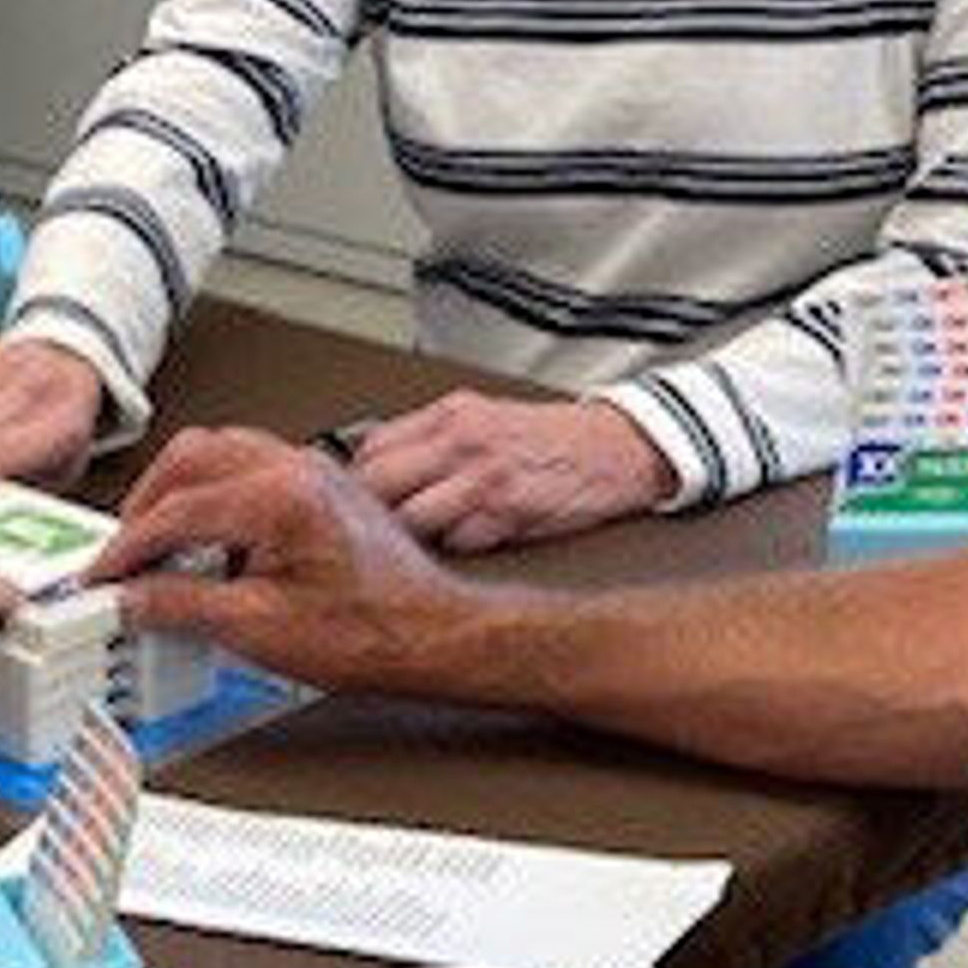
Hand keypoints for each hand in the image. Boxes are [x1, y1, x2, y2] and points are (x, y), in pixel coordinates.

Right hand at [89, 427, 467, 693]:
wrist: (431, 635)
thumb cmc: (371, 631)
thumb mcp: (258, 629)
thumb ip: (182, 606)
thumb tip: (135, 598)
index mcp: (277, 497)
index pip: (176, 510)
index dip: (128, 547)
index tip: (105, 574)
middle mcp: (294, 469)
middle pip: (190, 458)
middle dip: (147, 505)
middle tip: (125, 551)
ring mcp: (309, 470)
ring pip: (219, 451)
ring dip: (179, 492)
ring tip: (160, 542)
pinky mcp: (319, 484)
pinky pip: (249, 464)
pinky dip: (214, 493)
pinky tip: (210, 537)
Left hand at [345, 391, 671, 551]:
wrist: (618, 447)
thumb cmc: (551, 440)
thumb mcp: (481, 419)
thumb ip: (429, 439)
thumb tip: (376, 465)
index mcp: (450, 416)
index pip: (371, 448)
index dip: (353, 481)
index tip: (348, 503)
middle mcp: (461, 443)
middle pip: (377, 484)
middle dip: (364, 515)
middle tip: (363, 535)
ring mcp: (482, 480)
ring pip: (409, 520)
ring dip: (403, 541)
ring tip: (406, 551)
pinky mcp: (507, 515)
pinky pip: (455, 543)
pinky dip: (449, 552)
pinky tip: (456, 550)